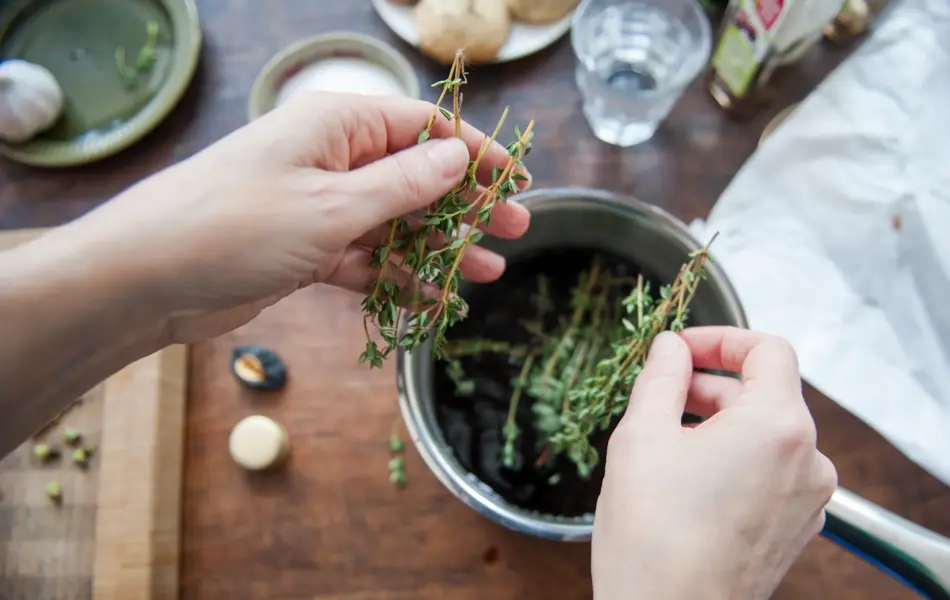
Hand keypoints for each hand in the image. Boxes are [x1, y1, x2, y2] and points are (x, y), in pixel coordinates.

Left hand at [58, 92, 531, 341]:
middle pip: (415, 176)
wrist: (145, 280)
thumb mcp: (330, 205)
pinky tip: (434, 300)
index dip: (474, 152)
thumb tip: (458, 155)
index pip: (422, 127)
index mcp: (336, 126)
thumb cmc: (234, 226)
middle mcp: (331, 160)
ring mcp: (318, 207)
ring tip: (485, 273)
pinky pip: (366, 259)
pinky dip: (397, 278)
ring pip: (395, 223)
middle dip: (465, 204)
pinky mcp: (305, 250)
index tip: (516, 181)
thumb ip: (402, 184)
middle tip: (516, 230)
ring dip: (438, 247)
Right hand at [592, 327, 836, 599]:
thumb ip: (660, 377)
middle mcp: (807, 460)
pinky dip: (734, 459)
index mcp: (778, 426)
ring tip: (667, 441)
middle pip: (766, 393)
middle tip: (659, 395)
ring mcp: (807, 499)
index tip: (681, 349)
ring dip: (720, 423)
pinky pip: (770, 471)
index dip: (721, 339)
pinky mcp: (794, 528)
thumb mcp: (641, 436)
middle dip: (711, 385)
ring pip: (766, 434)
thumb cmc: (654, 538)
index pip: (769, 350)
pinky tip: (688, 478)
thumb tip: (670, 348)